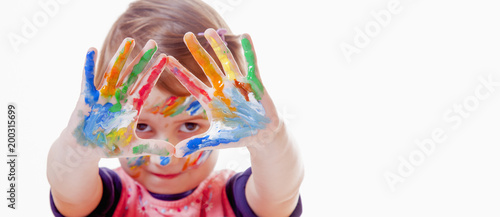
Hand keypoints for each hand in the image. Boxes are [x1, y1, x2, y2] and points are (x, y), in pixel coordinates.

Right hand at [66, 38, 174, 157]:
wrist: (84, 150)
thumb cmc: (108, 146)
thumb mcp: (134, 147)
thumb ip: (154, 147)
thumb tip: (175, 152)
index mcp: (131, 106)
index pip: (146, 85)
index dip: (155, 72)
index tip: (166, 57)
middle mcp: (119, 97)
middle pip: (133, 74)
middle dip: (143, 59)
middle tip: (154, 43)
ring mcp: (102, 95)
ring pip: (114, 72)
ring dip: (121, 56)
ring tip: (129, 40)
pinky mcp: (86, 98)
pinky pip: (87, 79)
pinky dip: (89, 65)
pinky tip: (92, 49)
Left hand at [165, 29, 282, 156]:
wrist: (261, 135)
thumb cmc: (238, 135)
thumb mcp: (216, 140)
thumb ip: (197, 143)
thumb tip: (175, 153)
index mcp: (210, 100)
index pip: (191, 83)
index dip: (179, 72)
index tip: (165, 59)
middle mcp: (222, 88)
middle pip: (207, 66)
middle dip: (197, 51)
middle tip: (186, 35)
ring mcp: (238, 83)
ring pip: (227, 61)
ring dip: (219, 46)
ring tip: (210, 31)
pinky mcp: (255, 83)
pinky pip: (252, 65)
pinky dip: (249, 51)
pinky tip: (245, 36)